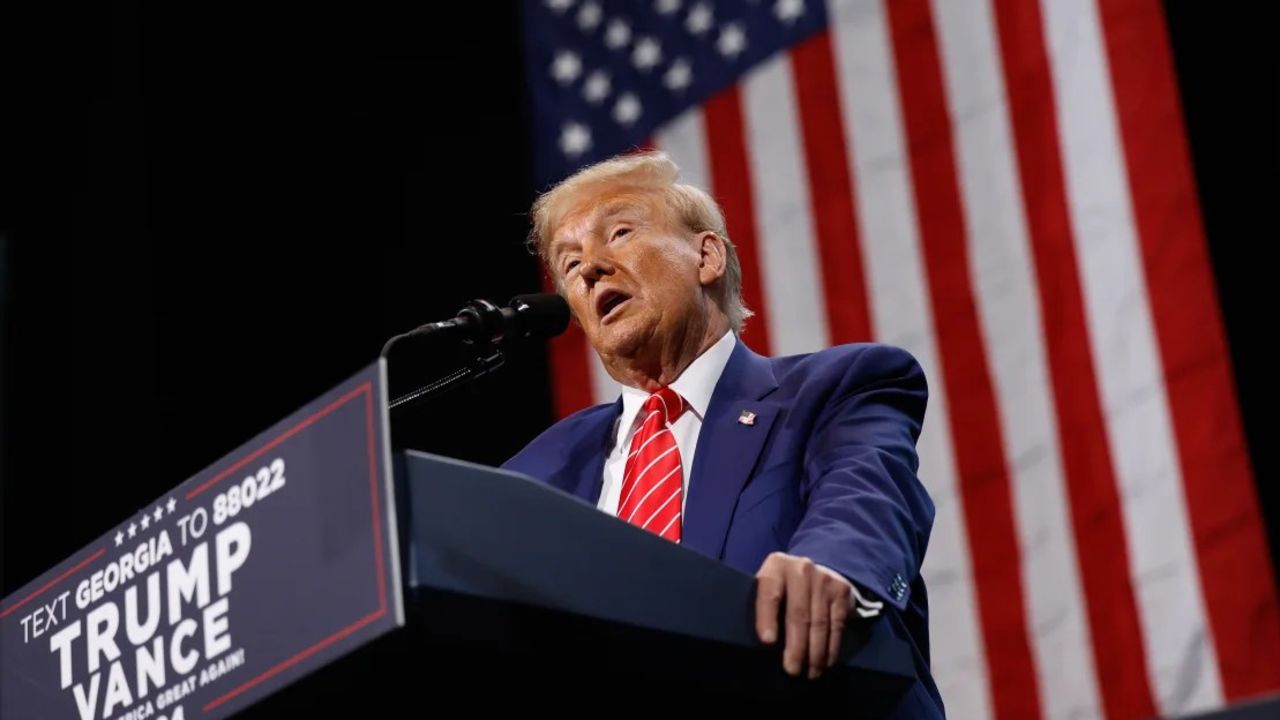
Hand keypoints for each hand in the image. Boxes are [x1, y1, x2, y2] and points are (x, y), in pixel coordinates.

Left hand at [755, 552, 853, 678]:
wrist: (813, 571)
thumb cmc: (783, 588)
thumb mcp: (768, 587)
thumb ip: (764, 606)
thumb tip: (765, 644)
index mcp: (776, 566)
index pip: (769, 593)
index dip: (767, 618)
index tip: (767, 642)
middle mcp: (801, 569)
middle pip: (799, 614)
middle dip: (796, 647)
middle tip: (792, 670)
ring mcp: (824, 578)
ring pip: (820, 623)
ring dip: (816, 653)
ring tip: (811, 673)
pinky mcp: (841, 590)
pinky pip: (837, 625)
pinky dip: (832, 647)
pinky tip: (827, 662)